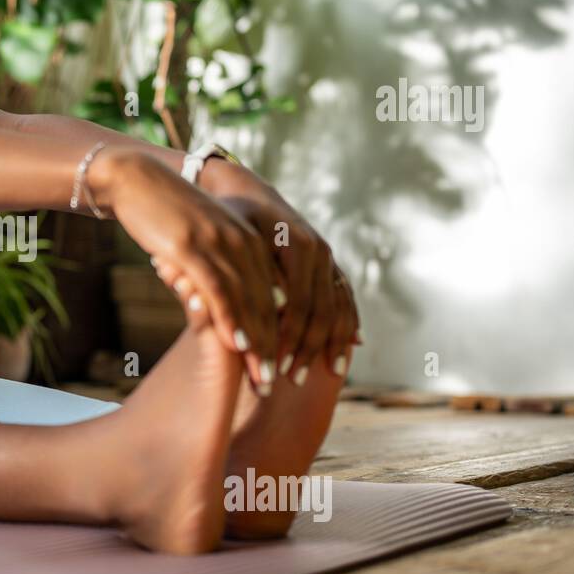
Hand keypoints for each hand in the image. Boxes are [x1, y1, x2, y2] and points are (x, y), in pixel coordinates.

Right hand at [88, 149, 280, 390]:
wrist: (136, 180)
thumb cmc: (166, 215)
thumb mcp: (202, 242)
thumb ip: (222, 268)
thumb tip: (227, 303)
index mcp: (253, 241)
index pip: (279, 295)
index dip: (282, 334)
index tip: (282, 367)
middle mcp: (245, 242)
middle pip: (269, 303)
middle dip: (274, 348)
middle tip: (274, 383)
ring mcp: (221, 242)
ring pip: (248, 301)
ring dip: (257, 343)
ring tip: (260, 376)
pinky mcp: (193, 245)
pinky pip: (218, 288)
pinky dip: (230, 318)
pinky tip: (236, 344)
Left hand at [215, 189, 360, 384]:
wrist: (246, 193)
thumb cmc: (228, 220)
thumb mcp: (229, 241)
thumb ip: (240, 273)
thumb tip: (245, 309)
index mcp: (297, 245)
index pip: (296, 304)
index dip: (285, 338)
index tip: (271, 366)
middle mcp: (319, 251)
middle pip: (319, 311)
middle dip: (306, 349)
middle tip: (290, 379)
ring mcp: (329, 259)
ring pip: (336, 309)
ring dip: (328, 345)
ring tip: (318, 375)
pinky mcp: (331, 266)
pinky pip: (345, 303)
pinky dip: (346, 330)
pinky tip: (342, 357)